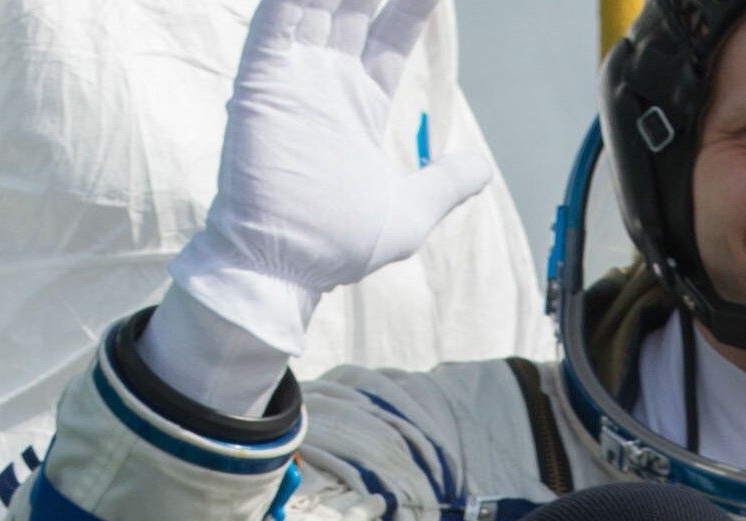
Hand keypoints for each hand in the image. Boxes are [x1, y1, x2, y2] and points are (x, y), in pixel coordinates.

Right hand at [172, 0, 493, 354]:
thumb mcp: (411, 212)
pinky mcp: (264, 80)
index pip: (391, 30)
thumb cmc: (336, 246)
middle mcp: (326, 79)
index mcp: (360, 101)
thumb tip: (481, 168)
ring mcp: (293, 75)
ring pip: (318, 1)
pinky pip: (278, 18)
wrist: (284, 270)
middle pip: (357, 4)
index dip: (415, 2)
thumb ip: (446, 182)